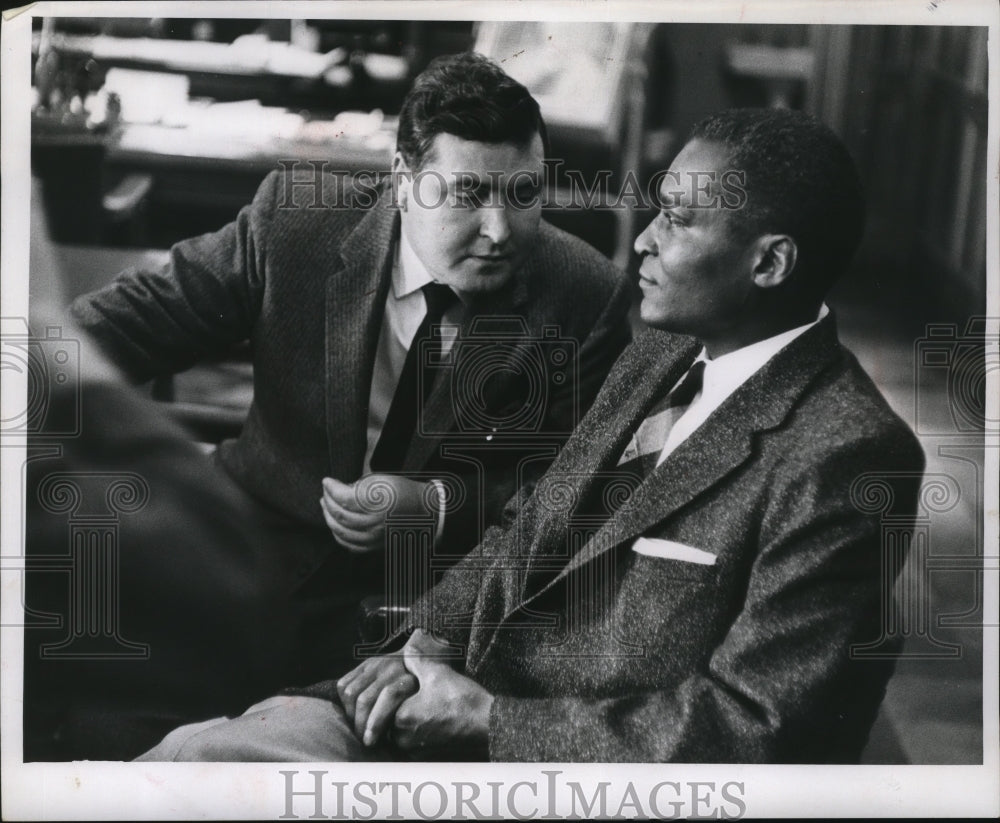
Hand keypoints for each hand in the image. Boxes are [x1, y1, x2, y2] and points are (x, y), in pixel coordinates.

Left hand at [321, 474, 438, 551]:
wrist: (423, 511)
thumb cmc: (402, 492)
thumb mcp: (381, 480)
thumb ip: (358, 485)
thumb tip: (339, 489)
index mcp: (378, 503)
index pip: (344, 498)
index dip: (331, 489)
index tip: (327, 481)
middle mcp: (375, 523)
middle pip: (340, 516)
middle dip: (328, 502)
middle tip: (326, 492)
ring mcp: (373, 537)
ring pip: (341, 532)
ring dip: (329, 518)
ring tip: (327, 506)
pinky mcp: (374, 546)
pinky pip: (349, 544)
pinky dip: (338, 534)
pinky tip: (336, 524)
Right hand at [336, 652, 416, 746]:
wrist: (419, 664)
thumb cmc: (420, 695)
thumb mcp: (420, 706)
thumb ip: (405, 718)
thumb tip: (390, 740)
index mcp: (409, 679)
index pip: (389, 698)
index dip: (375, 723)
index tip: (369, 742)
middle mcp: (392, 668)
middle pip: (365, 699)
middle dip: (360, 724)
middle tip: (360, 738)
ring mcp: (376, 663)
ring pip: (350, 692)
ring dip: (350, 714)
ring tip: (356, 725)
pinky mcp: (365, 663)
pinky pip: (343, 684)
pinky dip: (343, 701)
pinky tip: (351, 711)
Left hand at [393, 629, 493, 752]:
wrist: (488, 726)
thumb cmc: (463, 701)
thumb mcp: (437, 672)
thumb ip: (416, 660)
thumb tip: (407, 650)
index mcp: (400, 719)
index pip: (385, 704)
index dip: (398, 690)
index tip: (411, 685)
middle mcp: (404, 740)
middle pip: (390, 718)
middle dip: (400, 706)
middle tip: (418, 695)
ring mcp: (415, 751)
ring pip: (402, 731)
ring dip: (409, 719)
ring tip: (428, 706)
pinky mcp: (427, 758)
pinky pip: (415, 742)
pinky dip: (420, 731)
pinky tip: (435, 719)